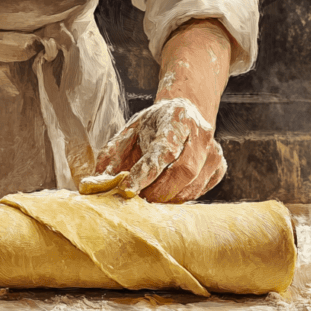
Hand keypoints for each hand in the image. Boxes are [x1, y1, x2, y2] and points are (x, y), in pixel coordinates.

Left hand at [94, 98, 225, 202]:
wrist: (185, 111)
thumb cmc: (153, 125)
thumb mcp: (128, 131)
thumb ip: (111, 155)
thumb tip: (92, 184)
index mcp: (177, 118)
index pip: (163, 151)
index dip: (144, 174)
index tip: (126, 190)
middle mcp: (201, 134)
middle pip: (183, 172)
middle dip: (157, 191)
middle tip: (137, 198)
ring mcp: (214, 152)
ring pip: (192, 187)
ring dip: (167, 198)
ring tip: (149, 195)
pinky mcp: (219, 168)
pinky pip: (199, 192)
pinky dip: (179, 197)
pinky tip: (166, 190)